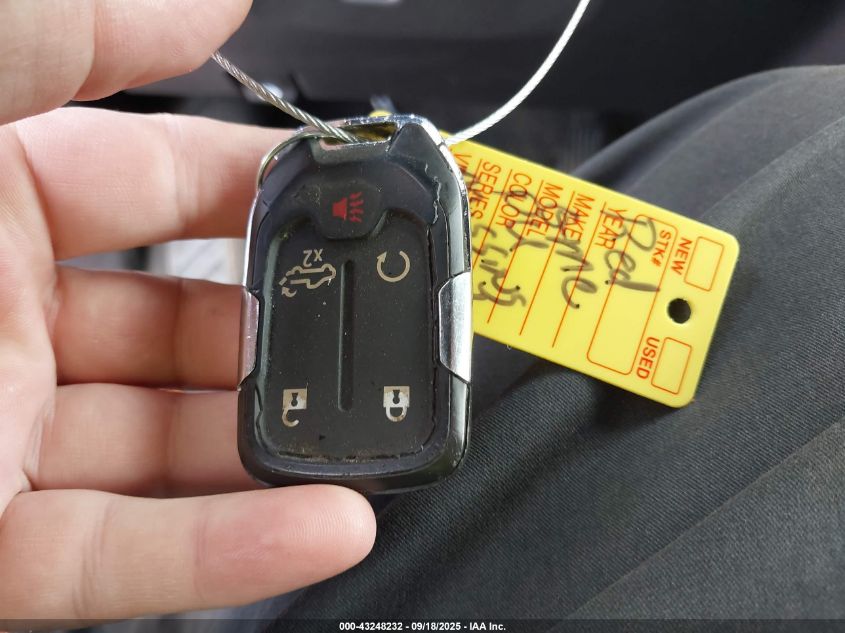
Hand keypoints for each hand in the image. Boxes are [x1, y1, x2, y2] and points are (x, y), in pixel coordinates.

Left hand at [0, 1, 375, 624]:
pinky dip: (228, 548)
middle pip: (181, 327)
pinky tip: (320, 526)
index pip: (158, 181)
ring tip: (363, 447)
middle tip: (365, 337)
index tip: (341, 206)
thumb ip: (76, 23)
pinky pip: (120, 555)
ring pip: (162, 454)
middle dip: (279, 332)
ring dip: (269, 456)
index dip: (254, 191)